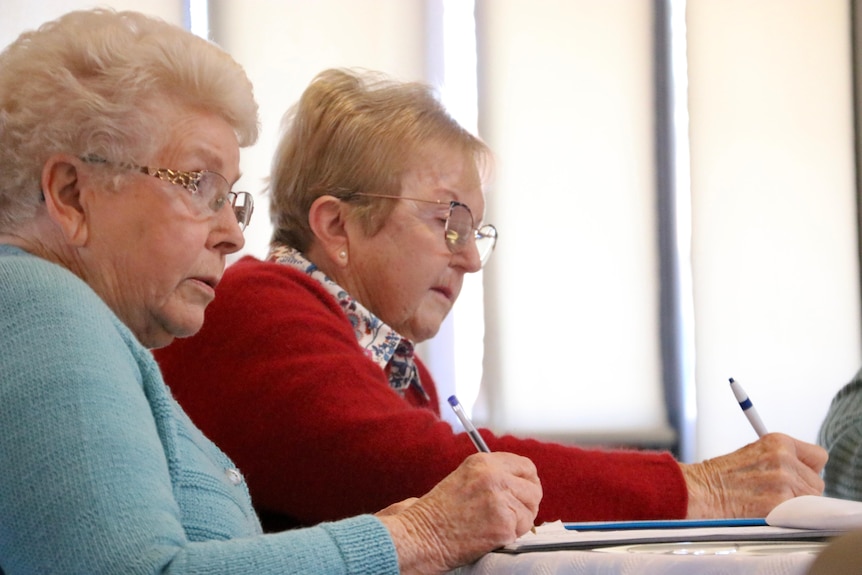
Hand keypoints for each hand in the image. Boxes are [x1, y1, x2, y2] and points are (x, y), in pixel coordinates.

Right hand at [378, 452, 540, 574]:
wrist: (421, 535)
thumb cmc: (438, 513)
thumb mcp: (465, 479)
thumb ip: (492, 476)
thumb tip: (521, 484)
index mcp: (483, 462)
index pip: (525, 467)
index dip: (528, 482)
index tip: (523, 493)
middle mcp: (493, 476)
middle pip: (534, 489)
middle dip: (526, 504)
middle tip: (510, 515)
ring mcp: (499, 499)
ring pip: (530, 511)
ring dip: (518, 522)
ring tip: (493, 525)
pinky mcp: (503, 522)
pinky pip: (522, 530)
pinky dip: (510, 536)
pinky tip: (490, 535)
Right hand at [680, 432, 826, 517]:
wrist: (700, 490)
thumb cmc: (721, 476)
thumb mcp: (754, 453)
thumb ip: (781, 459)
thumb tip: (804, 474)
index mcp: (778, 442)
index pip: (818, 457)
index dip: (808, 469)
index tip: (799, 476)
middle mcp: (784, 458)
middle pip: (816, 483)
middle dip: (801, 491)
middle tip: (778, 494)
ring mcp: (783, 481)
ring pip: (810, 501)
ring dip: (795, 505)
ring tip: (769, 503)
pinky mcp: (780, 502)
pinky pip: (799, 514)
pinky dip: (787, 516)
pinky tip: (768, 512)